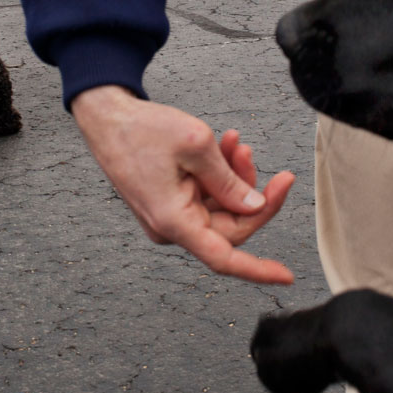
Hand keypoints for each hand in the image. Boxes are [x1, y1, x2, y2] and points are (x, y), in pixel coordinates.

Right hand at [71, 85, 295, 283]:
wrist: (107, 117)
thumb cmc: (140, 129)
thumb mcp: (196, 145)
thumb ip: (230, 181)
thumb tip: (254, 205)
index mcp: (174, 220)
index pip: (223, 258)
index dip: (257, 270)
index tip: (285, 275)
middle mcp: (170, 225)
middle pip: (230, 226)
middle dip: (251, 193)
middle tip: (265, 165)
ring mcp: (170, 215)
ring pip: (221, 208)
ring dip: (235, 177)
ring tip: (236, 144)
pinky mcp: (170, 202)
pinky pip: (206, 197)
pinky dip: (220, 175)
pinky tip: (224, 148)